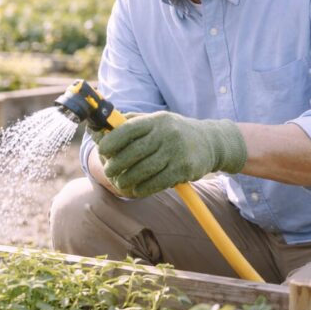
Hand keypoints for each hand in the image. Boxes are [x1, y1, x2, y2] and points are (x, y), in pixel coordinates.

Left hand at [94, 111, 246, 197]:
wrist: (211, 142)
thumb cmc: (173, 132)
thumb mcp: (155, 121)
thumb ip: (129, 123)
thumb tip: (99, 130)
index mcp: (156, 120)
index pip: (128, 129)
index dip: (111, 141)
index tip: (102, 150)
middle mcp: (166, 134)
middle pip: (133, 153)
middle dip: (116, 165)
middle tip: (108, 171)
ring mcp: (176, 151)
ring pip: (143, 170)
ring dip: (127, 180)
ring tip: (120, 183)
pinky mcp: (184, 169)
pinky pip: (157, 182)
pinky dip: (143, 188)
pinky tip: (136, 189)